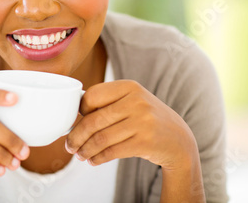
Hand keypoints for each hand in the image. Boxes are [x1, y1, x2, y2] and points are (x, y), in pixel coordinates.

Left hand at [64, 80, 198, 170]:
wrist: (179, 139)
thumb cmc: (146, 119)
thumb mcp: (133, 101)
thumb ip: (109, 102)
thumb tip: (74, 113)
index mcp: (129, 86)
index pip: (92, 96)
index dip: (80, 110)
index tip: (75, 121)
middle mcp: (136, 101)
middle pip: (94, 120)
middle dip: (76, 136)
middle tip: (69, 145)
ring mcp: (142, 122)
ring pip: (101, 138)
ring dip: (85, 150)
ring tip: (79, 155)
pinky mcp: (145, 142)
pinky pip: (112, 151)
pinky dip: (98, 158)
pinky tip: (93, 160)